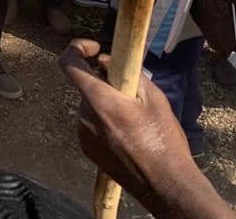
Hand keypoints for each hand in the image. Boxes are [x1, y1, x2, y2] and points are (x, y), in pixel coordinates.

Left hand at [59, 40, 229, 216]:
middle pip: (85, 86)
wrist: (165, 186)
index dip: (77, 49)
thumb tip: (106, 61)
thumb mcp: (155, 99)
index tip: (94, 48)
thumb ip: (129, 74)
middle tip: (129, 91)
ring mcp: (82, 135)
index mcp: (100, 102)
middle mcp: (84, 117)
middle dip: (103, 82)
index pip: (69, 65)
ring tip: (133, 118)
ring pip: (89, 105)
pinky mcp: (86, 149)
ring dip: (104, 103)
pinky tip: (127, 134)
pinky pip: (90, 123)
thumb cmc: (164, 140)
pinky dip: (103, 120)